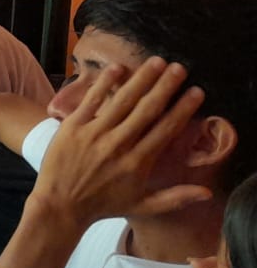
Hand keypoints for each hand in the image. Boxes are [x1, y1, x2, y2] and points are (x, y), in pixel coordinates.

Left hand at [27, 57, 210, 236]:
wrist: (60, 205)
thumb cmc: (103, 205)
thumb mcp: (143, 205)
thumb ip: (176, 197)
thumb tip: (208, 192)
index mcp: (138, 162)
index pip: (166, 129)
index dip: (183, 109)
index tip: (196, 92)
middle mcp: (119, 144)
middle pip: (147, 109)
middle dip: (166, 86)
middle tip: (180, 68)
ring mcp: (94, 133)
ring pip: (122, 101)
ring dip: (141, 79)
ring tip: (156, 62)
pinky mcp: (73, 126)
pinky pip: (91, 100)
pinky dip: (104, 83)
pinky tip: (118, 67)